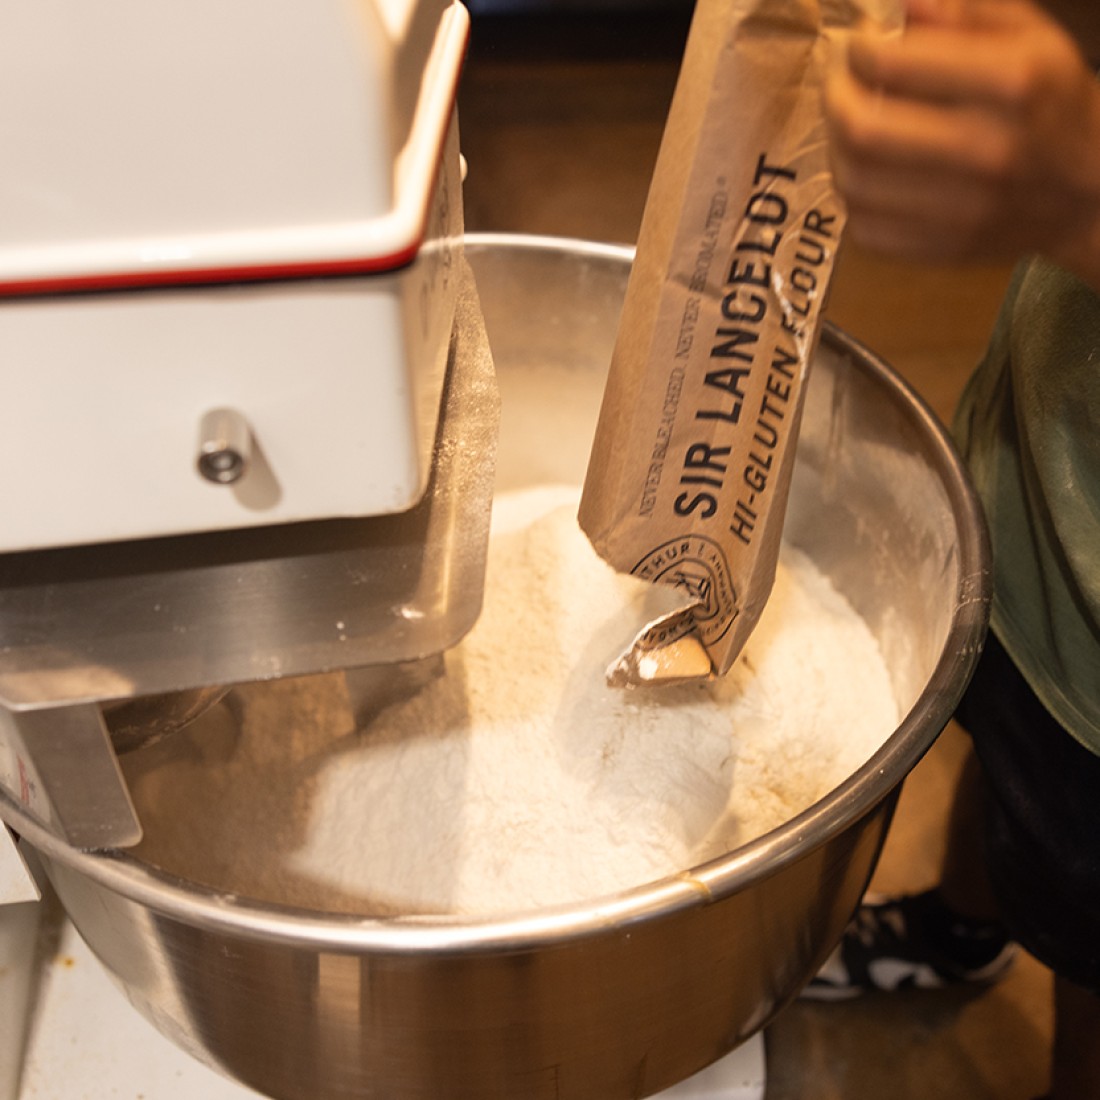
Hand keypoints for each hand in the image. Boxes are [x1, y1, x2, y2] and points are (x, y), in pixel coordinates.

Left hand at [825, 0, 1099, 289]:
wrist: (1087, 191)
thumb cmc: (1049, 101)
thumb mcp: (1029, 37)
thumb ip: (965, 14)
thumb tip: (901, 6)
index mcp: (1014, 83)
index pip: (896, 64)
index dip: (860, 51)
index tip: (858, 45)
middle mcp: (988, 150)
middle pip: (864, 130)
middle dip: (835, 99)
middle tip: (838, 84)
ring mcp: (965, 209)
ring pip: (854, 182)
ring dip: (835, 149)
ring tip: (846, 126)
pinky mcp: (944, 249)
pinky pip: (864, 228)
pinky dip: (851, 196)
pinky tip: (864, 171)